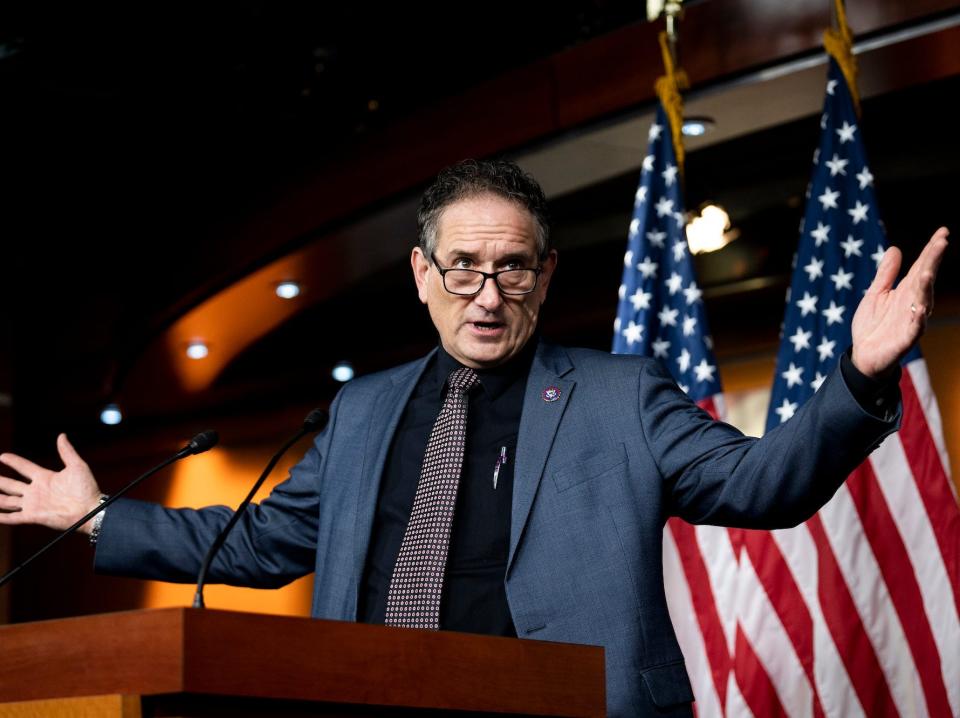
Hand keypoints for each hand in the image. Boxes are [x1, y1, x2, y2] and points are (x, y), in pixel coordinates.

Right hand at [0, 434, 102, 533]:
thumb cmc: (87, 489)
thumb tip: (61, 435)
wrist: (90, 509)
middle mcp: (36, 491)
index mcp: (45, 478)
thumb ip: (67, 452)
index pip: (24, 468)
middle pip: (11, 485)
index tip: (2, 456)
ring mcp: (33, 504)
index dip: (13, 461)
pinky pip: (13, 517)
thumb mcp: (77, 466)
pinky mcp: (33, 516)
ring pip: (8, 501)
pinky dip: (1, 517)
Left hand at [851, 227, 948, 377]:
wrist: (864, 355)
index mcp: (906, 291)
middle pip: (925, 279)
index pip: (922, 267)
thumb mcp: (876, 294)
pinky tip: (921, 308)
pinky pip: (915, 327)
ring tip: (927, 272)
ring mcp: (912, 320)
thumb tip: (895, 248)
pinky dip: (918, 318)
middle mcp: (913, 303)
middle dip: (933, 261)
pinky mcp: (906, 338)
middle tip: (942, 242)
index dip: (931, 250)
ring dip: (926, 287)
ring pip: (923, 301)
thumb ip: (886, 274)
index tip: (943, 231)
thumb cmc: (872, 325)